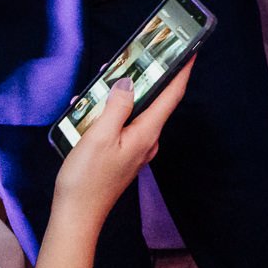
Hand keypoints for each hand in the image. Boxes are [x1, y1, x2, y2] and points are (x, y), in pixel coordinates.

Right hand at [50, 65, 190, 234]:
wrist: (76, 216)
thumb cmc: (86, 179)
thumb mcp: (99, 136)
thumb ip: (117, 106)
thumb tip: (130, 83)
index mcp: (147, 133)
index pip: (172, 95)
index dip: (182, 71)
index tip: (191, 51)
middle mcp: (147, 141)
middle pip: (155, 101)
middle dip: (146, 77)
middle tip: (136, 56)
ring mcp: (136, 149)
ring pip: (136, 113)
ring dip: (122, 95)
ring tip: (103, 79)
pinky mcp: (123, 155)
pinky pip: (123, 125)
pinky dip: (111, 112)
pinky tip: (89, 109)